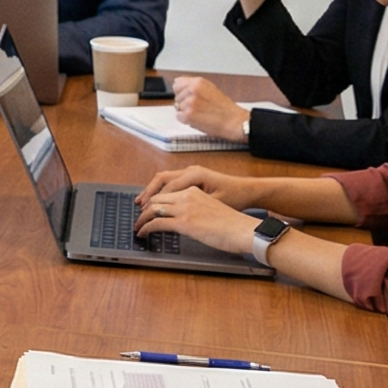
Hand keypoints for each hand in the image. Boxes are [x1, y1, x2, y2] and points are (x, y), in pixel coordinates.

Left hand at [133, 170, 260, 253]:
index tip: (148, 209)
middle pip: (156, 199)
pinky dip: (146, 228)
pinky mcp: (184, 222)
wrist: (244, 231)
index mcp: (194, 191)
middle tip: (139, 218)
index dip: (154, 201)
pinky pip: (157, 223)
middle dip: (145, 209)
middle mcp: (187, 196)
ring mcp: (185, 209)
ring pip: (153, 210)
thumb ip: (196, 209)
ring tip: (137, 227)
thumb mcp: (212, 209)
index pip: (167, 193)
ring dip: (142, 219)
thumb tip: (187, 219)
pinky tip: (142, 233)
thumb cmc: (233, 225)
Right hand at [134, 165, 255, 211]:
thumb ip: (190, 209)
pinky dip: (162, 191)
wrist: (249, 191)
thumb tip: (168, 216)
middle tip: (138, 208)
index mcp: (194, 175)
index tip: (145, 216)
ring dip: (153, 191)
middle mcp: (190, 171)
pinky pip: (172, 182)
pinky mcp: (193, 178)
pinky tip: (158, 200)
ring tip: (142, 203)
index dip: (153, 203)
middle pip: (161, 180)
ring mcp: (191, 173)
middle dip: (148, 194)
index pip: (166, 189)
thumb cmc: (236, 198)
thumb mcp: (213, 205)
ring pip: (164, 180)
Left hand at [172, 76, 250, 141]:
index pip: (177, 84)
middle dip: (184, 103)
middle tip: (200, 108)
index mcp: (198, 82)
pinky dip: (186, 120)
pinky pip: (179, 117)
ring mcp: (189, 103)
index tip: (190, 97)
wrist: (235, 122)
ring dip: (186, 112)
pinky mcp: (187, 115)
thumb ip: (194, 85)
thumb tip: (177, 82)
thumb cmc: (225, 107)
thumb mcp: (211, 89)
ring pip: (178, 107)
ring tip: (201, 114)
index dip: (182, 92)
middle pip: (177, 97)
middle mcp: (192, 90)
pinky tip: (198, 119)